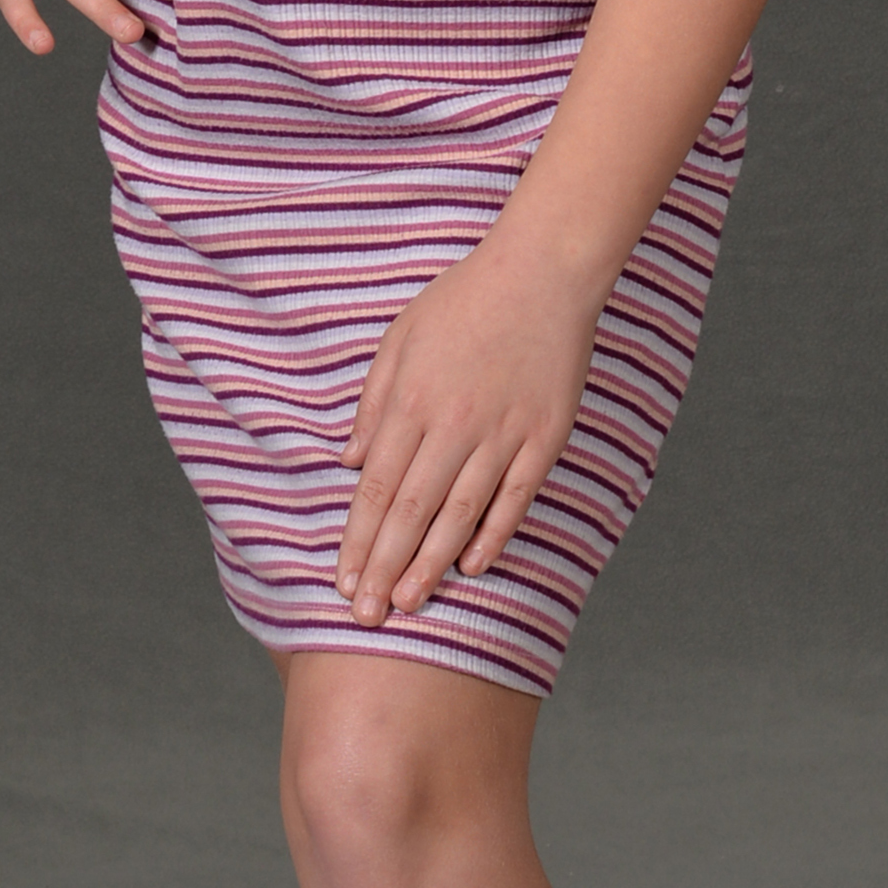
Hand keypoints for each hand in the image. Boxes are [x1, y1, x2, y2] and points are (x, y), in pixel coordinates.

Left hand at [333, 229, 602, 624]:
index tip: (343, 581)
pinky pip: (514, 497)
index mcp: (412, 400)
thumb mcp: (401, 337)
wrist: (542, 272)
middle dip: (384, 568)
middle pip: (411, 511)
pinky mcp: (544, 437)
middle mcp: (453, 424)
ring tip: (409, 605)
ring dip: (430, 564)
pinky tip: (472, 566)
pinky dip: (493, 535)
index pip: (375, 488)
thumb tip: (350, 462)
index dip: (358, 540)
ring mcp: (502, 433)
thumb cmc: (464, 300)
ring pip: (459, 514)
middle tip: (366, 616)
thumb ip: (374, 402)